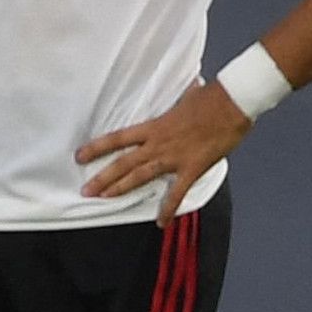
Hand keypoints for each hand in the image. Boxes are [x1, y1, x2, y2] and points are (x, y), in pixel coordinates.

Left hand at [77, 81, 250, 226]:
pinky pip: (177, 192)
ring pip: (140, 176)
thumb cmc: (210, 98)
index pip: (117, 138)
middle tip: (85, 190)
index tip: (80, 156)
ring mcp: (173, 157)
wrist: (231, 104)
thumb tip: (189, 88)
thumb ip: (180, 99)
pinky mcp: (192, 168)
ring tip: (104, 200)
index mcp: (153, 126)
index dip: (97, 148)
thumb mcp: (185, 97)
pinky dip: (168, 208)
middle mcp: (158, 143)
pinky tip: (161, 223)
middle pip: (123, 162)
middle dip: (102, 177)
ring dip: (121, 189)